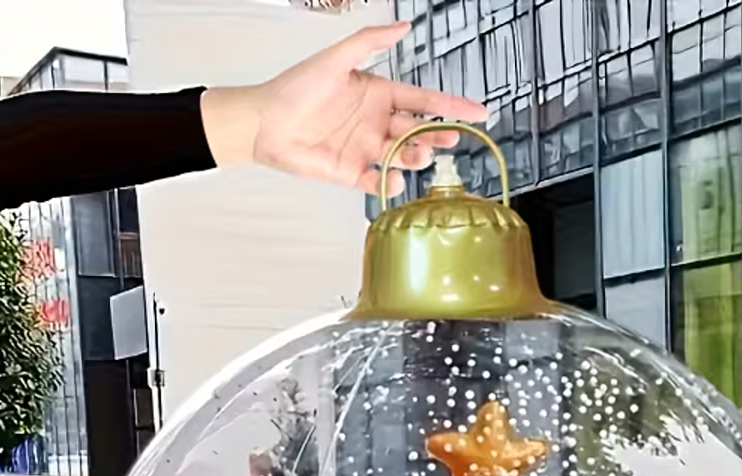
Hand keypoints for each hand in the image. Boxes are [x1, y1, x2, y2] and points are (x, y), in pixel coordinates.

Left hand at [199, 22, 487, 195]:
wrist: (263, 123)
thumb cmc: (295, 88)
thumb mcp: (336, 58)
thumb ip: (370, 42)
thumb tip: (403, 25)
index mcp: (378, 94)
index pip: (424, 101)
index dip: (451, 106)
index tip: (478, 111)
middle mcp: (376, 123)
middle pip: (418, 132)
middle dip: (437, 136)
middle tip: (449, 139)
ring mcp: (366, 149)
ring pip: (403, 157)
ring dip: (415, 157)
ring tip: (419, 154)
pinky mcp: (351, 173)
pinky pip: (377, 182)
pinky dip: (388, 183)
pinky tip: (392, 178)